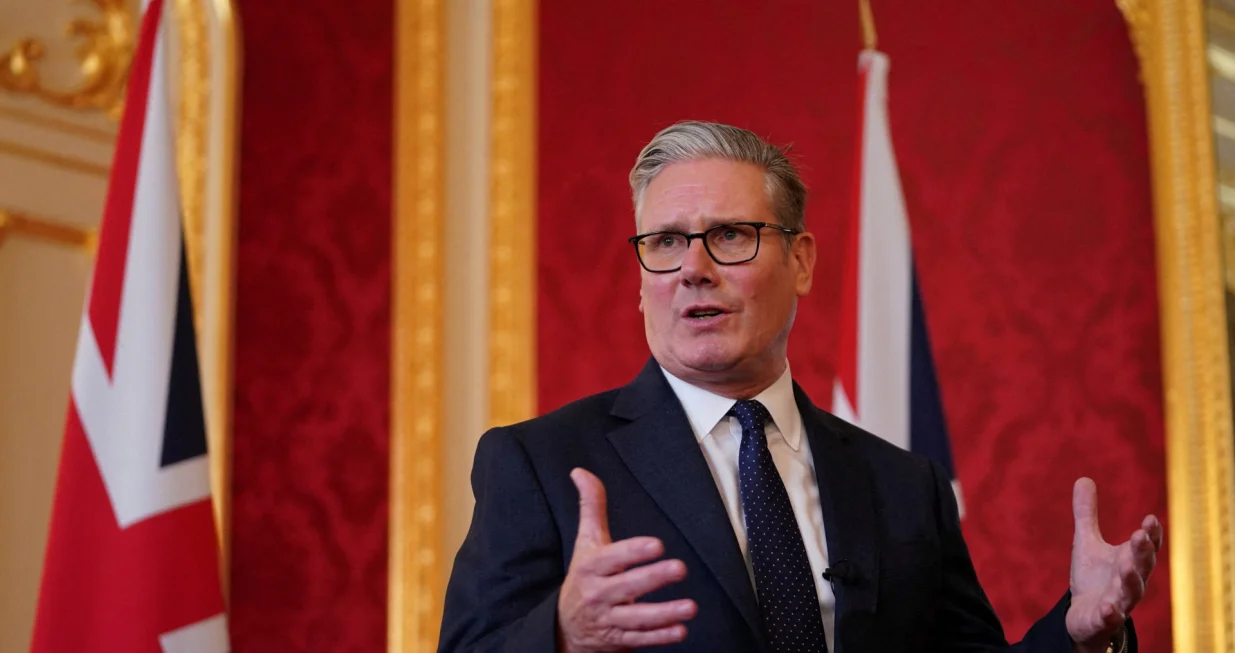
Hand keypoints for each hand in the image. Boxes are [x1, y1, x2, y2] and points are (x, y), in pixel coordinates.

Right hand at [557, 468, 696, 651]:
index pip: (611, 558)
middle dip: (653, 578)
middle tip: (680, 568)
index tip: (656, 545)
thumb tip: (581, 471)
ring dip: (664, 613)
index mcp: (591, 567)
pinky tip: (680, 631)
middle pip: (627, 586)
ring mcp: (609, 619)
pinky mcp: (619, 640)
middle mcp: (598, 594)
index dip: (632, 552)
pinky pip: (640, 639)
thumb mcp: (586, 542)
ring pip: (637, 618)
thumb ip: (591, 507)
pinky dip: (660, 637)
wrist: (566, 627)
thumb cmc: (584, 576)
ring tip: (690, 607)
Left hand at [1066, 477, 1162, 652]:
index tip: (1150, 518)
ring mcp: (1119, 601)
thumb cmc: (1093, 577)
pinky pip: (1111, 618)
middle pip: (1142, 566)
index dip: (1150, 534)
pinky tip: (1109, 608)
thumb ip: (1087, 514)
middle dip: (1142, 552)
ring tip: (1125, 565)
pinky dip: (1111, 614)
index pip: (1146, 547)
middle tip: (1140, 535)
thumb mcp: (1087, 542)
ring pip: (1131, 592)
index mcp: (1130, 561)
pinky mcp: (1104, 620)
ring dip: (1130, 579)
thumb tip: (1084, 478)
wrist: (1086, 616)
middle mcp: (1130, 581)